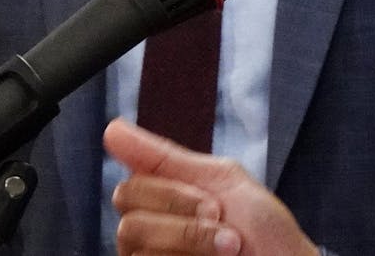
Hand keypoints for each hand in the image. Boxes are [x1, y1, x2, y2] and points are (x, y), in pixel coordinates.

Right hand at [104, 118, 317, 255]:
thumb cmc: (262, 230)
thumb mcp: (222, 180)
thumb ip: (165, 157)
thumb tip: (112, 130)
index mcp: (162, 202)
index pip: (130, 185)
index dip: (170, 188)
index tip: (211, 198)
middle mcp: (149, 232)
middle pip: (128, 210)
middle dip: (181, 211)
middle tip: (220, 217)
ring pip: (133, 238)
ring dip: (190, 237)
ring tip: (229, 247)